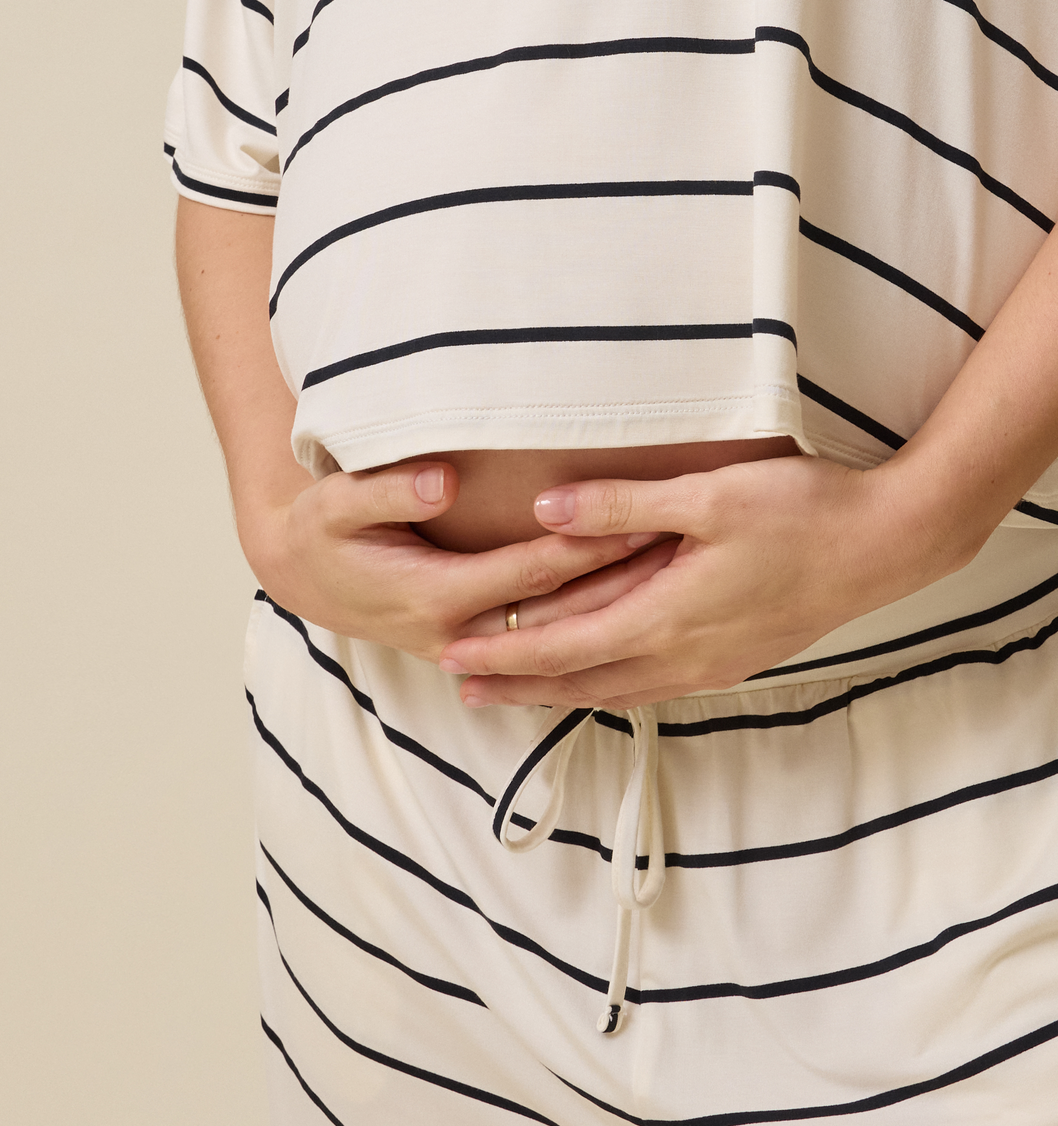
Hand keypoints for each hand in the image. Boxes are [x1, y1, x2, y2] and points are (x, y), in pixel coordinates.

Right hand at [237, 460, 665, 661]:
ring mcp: (471, 644)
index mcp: (436, 595)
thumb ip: (388, 490)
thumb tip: (442, 481)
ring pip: (561, 631)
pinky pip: (547, 639)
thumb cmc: (324, 531)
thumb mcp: (337, 503)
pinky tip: (639, 598)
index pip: (531, 572)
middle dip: (623, 580)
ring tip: (680, 568)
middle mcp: (460, 630)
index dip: (586, 546)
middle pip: (561, 609)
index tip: (639, 517)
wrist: (302, 577)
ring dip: (619, 603)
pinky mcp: (479, 642)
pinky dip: (594, 622)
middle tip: (685, 547)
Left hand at [438, 451, 966, 706]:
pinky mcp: (740, 656)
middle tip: (460, 690)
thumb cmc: (803, 510)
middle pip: (582, 681)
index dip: (504, 652)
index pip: (564, 647)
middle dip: (518, 685)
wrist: (888, 545)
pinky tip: (609, 678)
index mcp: (669, 617)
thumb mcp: (708, 494)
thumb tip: (546, 510)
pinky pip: (656, 685)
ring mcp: (715, 662)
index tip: (451, 655)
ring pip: (620, 689)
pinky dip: (612, 685)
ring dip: (563, 690)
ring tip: (518, 692)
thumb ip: (622, 504)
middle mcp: (685, 655)